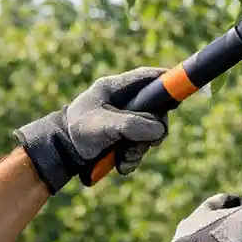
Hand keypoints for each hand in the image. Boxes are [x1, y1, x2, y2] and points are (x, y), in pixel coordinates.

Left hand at [14, 68, 168, 193]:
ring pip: (149, 132)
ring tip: (124, 159)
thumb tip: (159, 130)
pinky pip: (140, 145)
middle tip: (147, 143)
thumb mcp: (104, 126)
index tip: (179, 90)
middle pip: (155, 110)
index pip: (146, 77)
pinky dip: (133, 157)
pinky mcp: (124, 137)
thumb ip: (132, 124)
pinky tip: (121, 164)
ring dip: (140, 149)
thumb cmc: (77, 131)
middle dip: (152, 131)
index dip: (165, 81)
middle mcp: (123, 102)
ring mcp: (125, 120)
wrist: (61, 153)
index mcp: (115, 88)